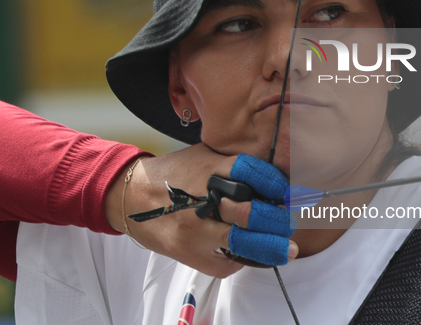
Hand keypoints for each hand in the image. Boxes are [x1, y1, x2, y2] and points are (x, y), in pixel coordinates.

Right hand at [105, 144, 297, 277]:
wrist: (130, 197)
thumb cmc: (173, 175)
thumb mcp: (203, 155)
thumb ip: (234, 164)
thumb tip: (275, 178)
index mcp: (209, 167)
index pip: (252, 172)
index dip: (276, 183)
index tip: (288, 192)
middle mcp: (202, 198)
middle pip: (252, 213)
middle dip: (279, 221)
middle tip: (290, 223)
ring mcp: (194, 229)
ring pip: (242, 242)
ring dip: (272, 247)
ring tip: (287, 248)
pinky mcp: (187, 253)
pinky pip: (226, 263)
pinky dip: (243, 259)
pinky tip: (250, 253)